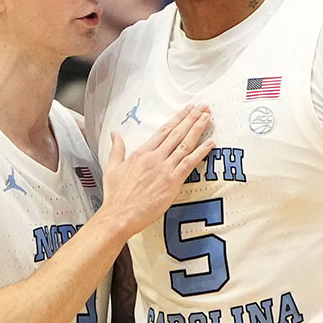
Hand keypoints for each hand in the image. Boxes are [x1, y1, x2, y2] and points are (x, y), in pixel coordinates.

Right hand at [98, 105, 215, 238]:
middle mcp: (154, 157)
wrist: (119, 215)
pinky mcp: (172, 182)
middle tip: (203, 107)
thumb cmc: (115, 196)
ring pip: (185, 144)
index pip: (163, 131)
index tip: (187, 110)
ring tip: (208, 118)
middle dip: (191, 118)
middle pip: (177, 133)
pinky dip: (201, 152)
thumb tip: (114, 133)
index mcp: (141, 153)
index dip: (177, 119)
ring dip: (198, 129)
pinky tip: (211, 143)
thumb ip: (117, 148)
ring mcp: (164, 169)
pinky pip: (190, 163)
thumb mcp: (112, 167)